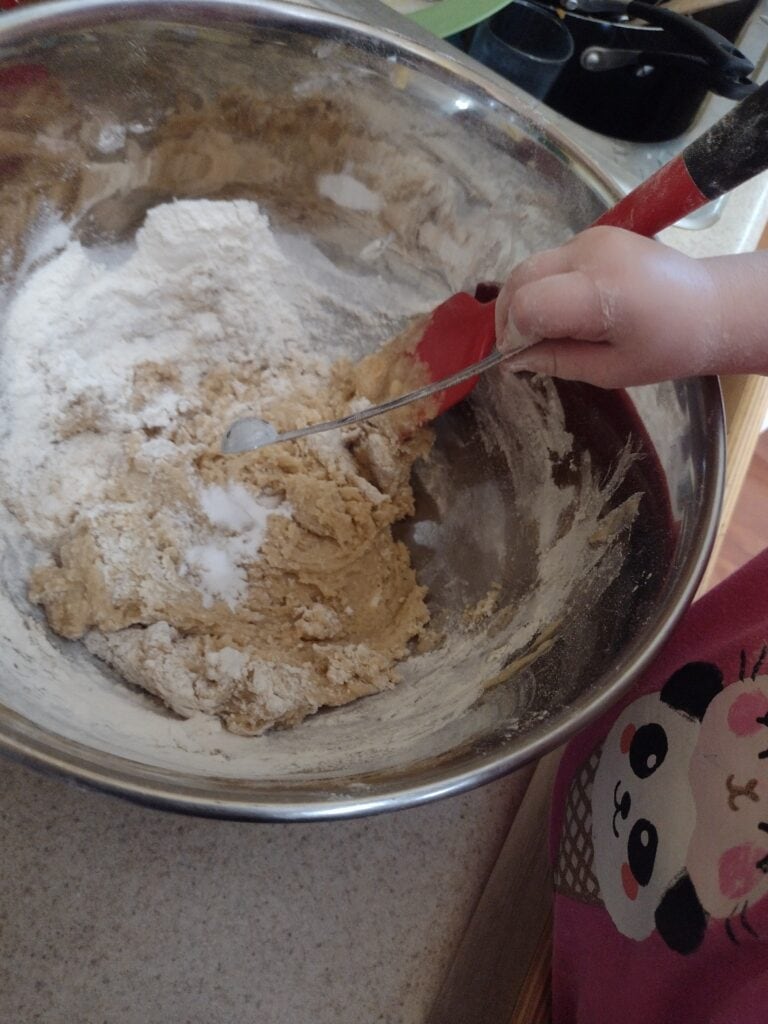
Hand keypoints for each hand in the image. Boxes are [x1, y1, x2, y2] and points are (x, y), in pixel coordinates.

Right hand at [494, 227, 727, 388]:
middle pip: (520, 277)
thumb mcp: (610, 370)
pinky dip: (543, 286)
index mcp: (602, 292)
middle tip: (517, 346)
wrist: (710, 306)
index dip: (513, 333)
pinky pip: (551, 260)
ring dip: (524, 298)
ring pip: (531, 266)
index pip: (528, 304)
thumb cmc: (667, 347)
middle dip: (507, 313)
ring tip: (539, 330)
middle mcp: (592, 253)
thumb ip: (557, 361)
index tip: (518, 356)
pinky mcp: (594, 234)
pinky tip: (560, 310)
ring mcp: (592, 237)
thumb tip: (511, 360)